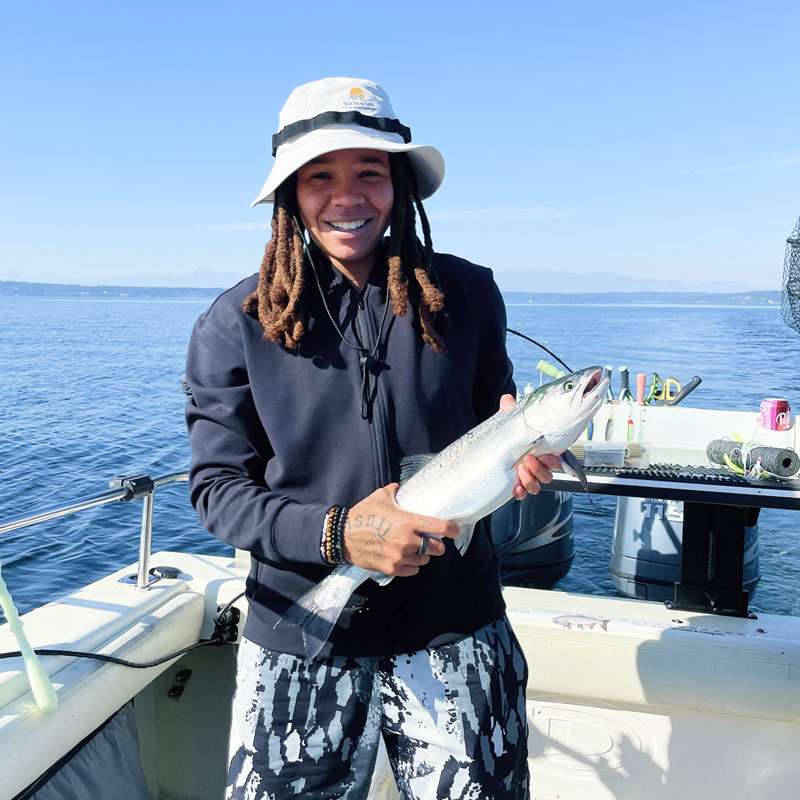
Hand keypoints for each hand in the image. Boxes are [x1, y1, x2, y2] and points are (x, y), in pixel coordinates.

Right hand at [343, 484, 458, 576]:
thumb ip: (395, 491)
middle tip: (431, 541)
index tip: (454, 531)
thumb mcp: (380, 496)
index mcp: (408, 521)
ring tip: (415, 549)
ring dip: (422, 555)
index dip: (451, 529)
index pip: (439, 527)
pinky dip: (412, 565)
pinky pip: (412, 570)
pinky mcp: (392, 568)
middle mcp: (408, 541)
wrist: (343, 535)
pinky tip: (406, 558)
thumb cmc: (363, 514)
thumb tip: (401, 488)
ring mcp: (400, 556)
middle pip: (436, 548)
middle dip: (436, 544)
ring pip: (424, 559)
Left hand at [499, 393, 562, 499]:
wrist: (489, 448)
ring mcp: (527, 477)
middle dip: (540, 468)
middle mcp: (536, 465)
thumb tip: (507, 400)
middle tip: (529, 458)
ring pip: (537, 485)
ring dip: (530, 479)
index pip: (555, 458)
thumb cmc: (504, 435)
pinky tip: (515, 487)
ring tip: (520, 469)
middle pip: (548, 474)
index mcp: (539, 450)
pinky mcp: (516, 486)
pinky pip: (523, 494)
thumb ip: (510, 411)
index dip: (553, 459)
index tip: (545, 454)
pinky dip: (520, 492)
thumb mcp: (507, 422)